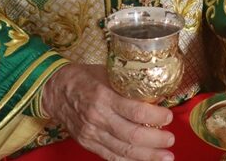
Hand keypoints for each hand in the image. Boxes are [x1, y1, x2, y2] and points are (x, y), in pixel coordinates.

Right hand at [42, 64, 173, 160]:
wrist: (54, 90)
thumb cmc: (83, 78)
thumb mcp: (107, 72)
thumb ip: (128, 84)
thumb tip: (156, 93)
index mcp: (103, 96)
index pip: (135, 111)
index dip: (156, 117)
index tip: (168, 117)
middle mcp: (98, 117)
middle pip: (132, 135)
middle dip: (156, 140)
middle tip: (171, 139)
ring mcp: (92, 133)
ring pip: (123, 150)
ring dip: (148, 156)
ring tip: (166, 157)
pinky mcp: (88, 143)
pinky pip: (111, 157)